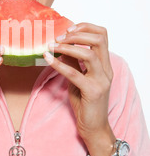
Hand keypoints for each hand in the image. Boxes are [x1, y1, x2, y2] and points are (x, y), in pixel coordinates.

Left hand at [44, 23, 115, 155]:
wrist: (94, 128)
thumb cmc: (85, 103)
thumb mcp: (78, 78)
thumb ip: (73, 63)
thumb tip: (61, 46)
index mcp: (105, 64)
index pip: (102, 35)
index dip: (86, 27)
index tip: (68, 29)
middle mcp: (106, 70)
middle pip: (99, 39)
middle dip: (77, 34)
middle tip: (59, 37)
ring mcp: (101, 81)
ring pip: (89, 54)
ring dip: (68, 47)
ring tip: (53, 46)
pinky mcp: (92, 92)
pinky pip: (75, 73)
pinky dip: (59, 64)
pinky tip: (48, 59)